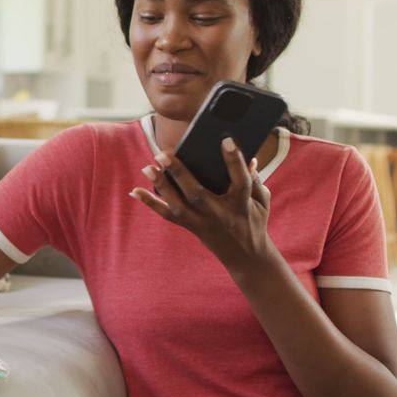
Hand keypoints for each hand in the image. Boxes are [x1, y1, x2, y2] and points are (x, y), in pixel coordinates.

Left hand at [129, 137, 276, 275]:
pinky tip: (134, 191)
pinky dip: (150, 203)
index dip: (234, 160)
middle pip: (197, 193)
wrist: (246, 257)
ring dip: (161, 186)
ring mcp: (202, 222)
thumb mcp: (262, 201)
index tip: (226, 140)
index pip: (239, 179)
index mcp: (241, 204)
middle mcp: (218, 214)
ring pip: (178, 206)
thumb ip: (256, 179)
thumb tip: (250, 157)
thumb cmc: (254, 221)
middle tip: (163, 154)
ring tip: (148, 168)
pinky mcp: (191, 227)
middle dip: (179, 173)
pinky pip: (167, 215)